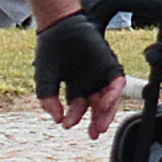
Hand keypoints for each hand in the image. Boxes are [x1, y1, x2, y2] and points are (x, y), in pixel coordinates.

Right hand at [32, 11, 126, 134]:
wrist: (59, 28)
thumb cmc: (49, 51)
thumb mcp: (45, 80)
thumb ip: (49, 99)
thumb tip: (56, 119)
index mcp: (75, 86)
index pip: (78, 107)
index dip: (74, 117)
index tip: (67, 124)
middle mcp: (90, 82)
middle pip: (97, 106)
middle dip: (97, 121)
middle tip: (94, 133)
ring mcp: (101, 73)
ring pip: (109, 98)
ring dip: (107, 111)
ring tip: (101, 123)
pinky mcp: (110, 65)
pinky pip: (116, 83)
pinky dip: (113, 94)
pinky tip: (104, 103)